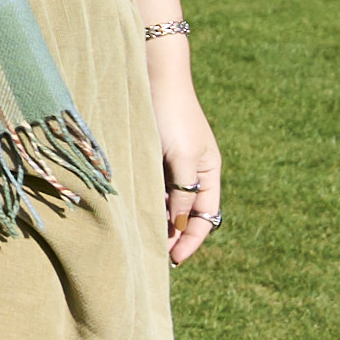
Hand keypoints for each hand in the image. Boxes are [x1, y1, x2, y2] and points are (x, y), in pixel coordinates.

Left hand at [149, 49, 223, 263]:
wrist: (153, 78)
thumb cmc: (171, 116)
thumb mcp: (181, 158)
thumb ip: (183, 194)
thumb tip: (181, 227)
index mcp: (209, 174)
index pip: (205, 218)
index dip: (191, 241)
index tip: (173, 260)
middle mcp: (193, 173)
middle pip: (186, 215)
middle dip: (172, 236)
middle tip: (151, 257)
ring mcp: (172, 166)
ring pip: (167, 204)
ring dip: (157, 221)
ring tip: (139, 241)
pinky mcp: (152, 157)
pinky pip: (151, 189)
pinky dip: (145, 203)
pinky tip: (130, 214)